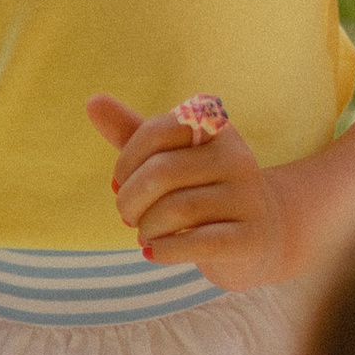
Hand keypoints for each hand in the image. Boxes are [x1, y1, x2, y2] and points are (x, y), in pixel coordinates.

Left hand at [86, 93, 288, 290]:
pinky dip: (163, 250)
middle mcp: (237, 157)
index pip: (158, 130)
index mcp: (216, 128)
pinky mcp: (250, 238)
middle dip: (130, 200)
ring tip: (146, 235)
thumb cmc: (202, 191)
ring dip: (146, 229)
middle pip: (163, 172)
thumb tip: (93, 102)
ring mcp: (248, 198)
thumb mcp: (168, 158)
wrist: (261, 236)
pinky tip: (153, 252)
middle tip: (128, 216)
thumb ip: (132, 131)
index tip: (120, 182)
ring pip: (176, 211)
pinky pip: (196, 243)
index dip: (127, 160)